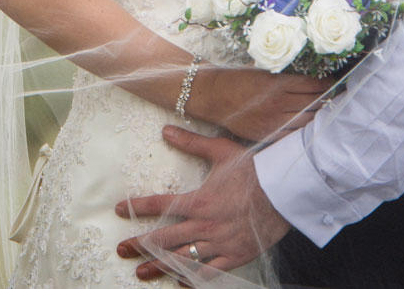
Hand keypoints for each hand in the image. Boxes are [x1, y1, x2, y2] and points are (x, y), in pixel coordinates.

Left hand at [115, 128, 289, 280]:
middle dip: (141, 245)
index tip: (120, 209)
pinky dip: (193, 278)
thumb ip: (191, 142)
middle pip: (166, 238)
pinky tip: (180, 280)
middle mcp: (206, 226)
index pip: (161, 204)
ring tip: (141, 272)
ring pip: (183, 258)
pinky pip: (209, 273)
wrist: (283, 190)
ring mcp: (220, 244)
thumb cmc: (253, 168)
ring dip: (160, 265)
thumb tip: (166, 130)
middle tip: (122, 250)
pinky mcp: (235, 256)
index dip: (138, 207)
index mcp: (200, 201)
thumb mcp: (221, 150)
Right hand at [193, 65, 327, 142]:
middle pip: (314, 103)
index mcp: (278, 83)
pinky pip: (293, 135)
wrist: (215, 96)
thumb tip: (312, 79)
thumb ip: (286, 76)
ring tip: (331, 113)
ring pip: (306, 120)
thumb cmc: (240, 79)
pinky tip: (312, 128)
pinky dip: (304, 131)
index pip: (313, 84)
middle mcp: (278, 102)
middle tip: (341, 98)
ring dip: (320, 116)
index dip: (328, 84)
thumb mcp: (264, 71)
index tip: (337, 82)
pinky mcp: (267, 134)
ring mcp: (273, 121)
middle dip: (329, 100)